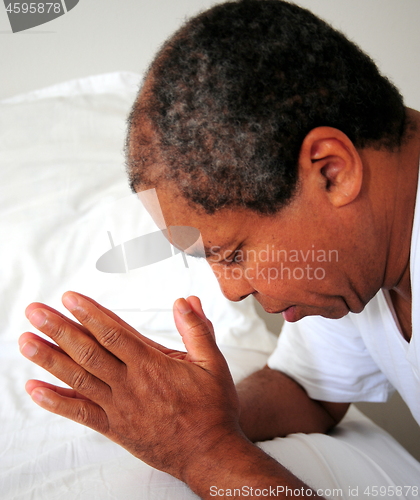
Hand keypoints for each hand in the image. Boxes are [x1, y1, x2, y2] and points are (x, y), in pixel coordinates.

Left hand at [19, 292, 242, 480]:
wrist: (209, 454)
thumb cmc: (212, 408)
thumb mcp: (213, 363)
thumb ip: (197, 329)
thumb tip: (186, 301)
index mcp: (152, 364)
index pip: (113, 332)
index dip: (89, 313)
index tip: (68, 298)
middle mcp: (130, 384)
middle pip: (87, 351)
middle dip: (58, 329)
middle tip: (34, 311)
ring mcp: (119, 407)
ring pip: (78, 378)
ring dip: (49, 359)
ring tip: (26, 341)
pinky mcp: (114, 428)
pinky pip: (80, 414)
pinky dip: (55, 402)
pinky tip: (34, 390)